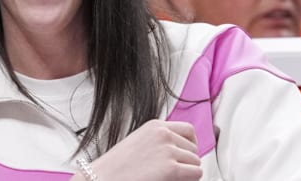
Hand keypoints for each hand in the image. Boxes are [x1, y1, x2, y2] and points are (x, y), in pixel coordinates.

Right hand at [84, 120, 201, 180]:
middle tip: (174, 171)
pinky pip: (196, 173)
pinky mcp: (171, 168)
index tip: (185, 155)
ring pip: (196, 162)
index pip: (188, 130)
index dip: (190, 145)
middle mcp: (163, 134)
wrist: (104, 177)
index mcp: (155, 126)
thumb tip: (183, 151)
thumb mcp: (140, 142)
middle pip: (194, 148)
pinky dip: (189, 180)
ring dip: (188, 172)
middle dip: (187, 161)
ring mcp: (168, 150)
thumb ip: (160, 141)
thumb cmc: (118, 165)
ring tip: (169, 178)